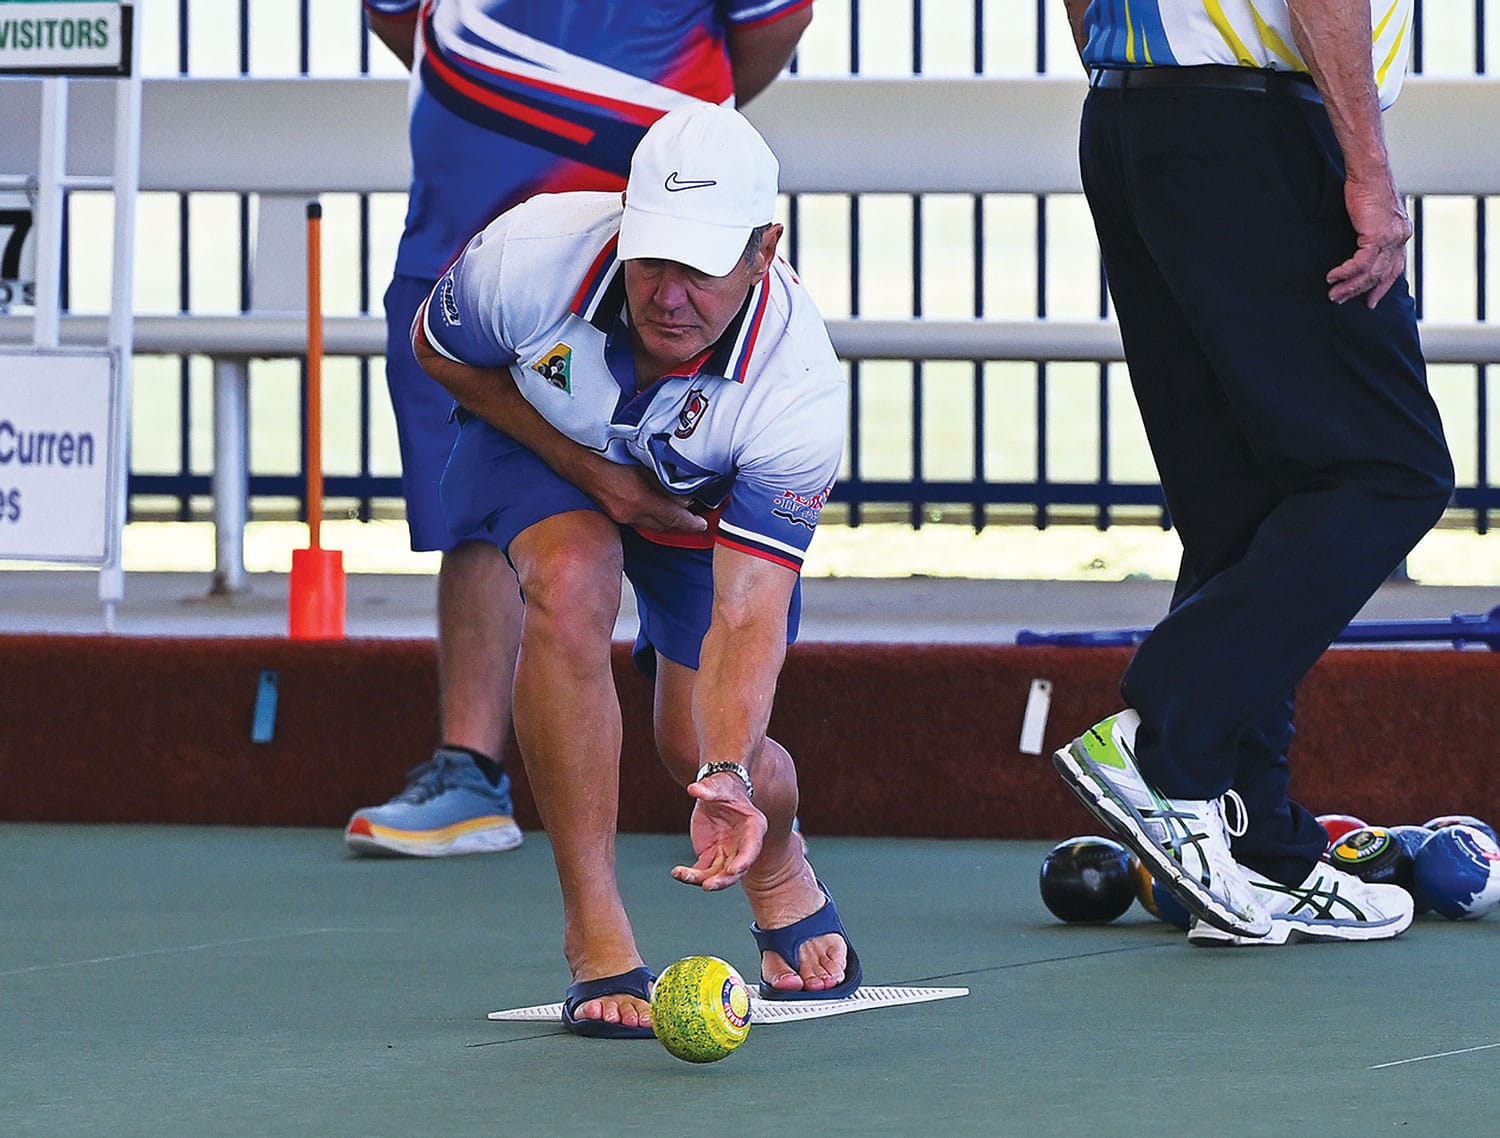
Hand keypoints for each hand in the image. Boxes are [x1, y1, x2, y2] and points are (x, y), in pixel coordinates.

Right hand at [573, 454, 708, 533]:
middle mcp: (629, 513)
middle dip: (680, 524)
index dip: (690, 522)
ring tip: (679, 514)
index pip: (672, 517)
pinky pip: (638, 522)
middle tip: (695, 518)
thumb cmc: (607, 453)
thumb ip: (664, 481)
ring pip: (650, 525)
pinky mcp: (613, 514)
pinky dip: (651, 518)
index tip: (703, 523)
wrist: (577, 458)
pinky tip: (656, 510)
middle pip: (663, 526)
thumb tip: (683, 496)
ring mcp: (619, 516)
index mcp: (639, 499)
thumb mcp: (642, 462)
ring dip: (665, 522)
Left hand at [670, 774, 766, 890]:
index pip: (752, 848)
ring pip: (717, 874)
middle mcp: (743, 845)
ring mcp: (727, 854)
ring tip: (683, 876)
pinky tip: (677, 872)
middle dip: (723, 879)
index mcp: (754, 826)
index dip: (744, 861)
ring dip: (702, 880)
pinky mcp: (710, 856)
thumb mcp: (718, 785)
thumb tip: (694, 788)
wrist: (716, 793)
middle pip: (736, 868)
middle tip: (707, 885)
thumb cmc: (724, 787)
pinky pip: (701, 871)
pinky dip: (690, 875)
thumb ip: (708, 788)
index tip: (734, 871)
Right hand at [1326, 174, 1410, 307]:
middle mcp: (1400, 237)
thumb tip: (1359, 242)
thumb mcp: (1372, 213)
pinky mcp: (1377, 236)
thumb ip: (1370, 229)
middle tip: (1343, 300)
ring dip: (1350, 286)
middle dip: (1362, 291)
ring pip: (1371, 273)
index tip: (1371, 299)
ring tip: (1334, 294)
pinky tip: (1333, 277)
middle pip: (1382, 274)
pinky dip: (1345, 272)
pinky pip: (1360, 263)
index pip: (1394, 267)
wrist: (1369, 172)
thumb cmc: (1368, 186)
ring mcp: (1391, 237)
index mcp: (1401, 232)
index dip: (1383, 285)